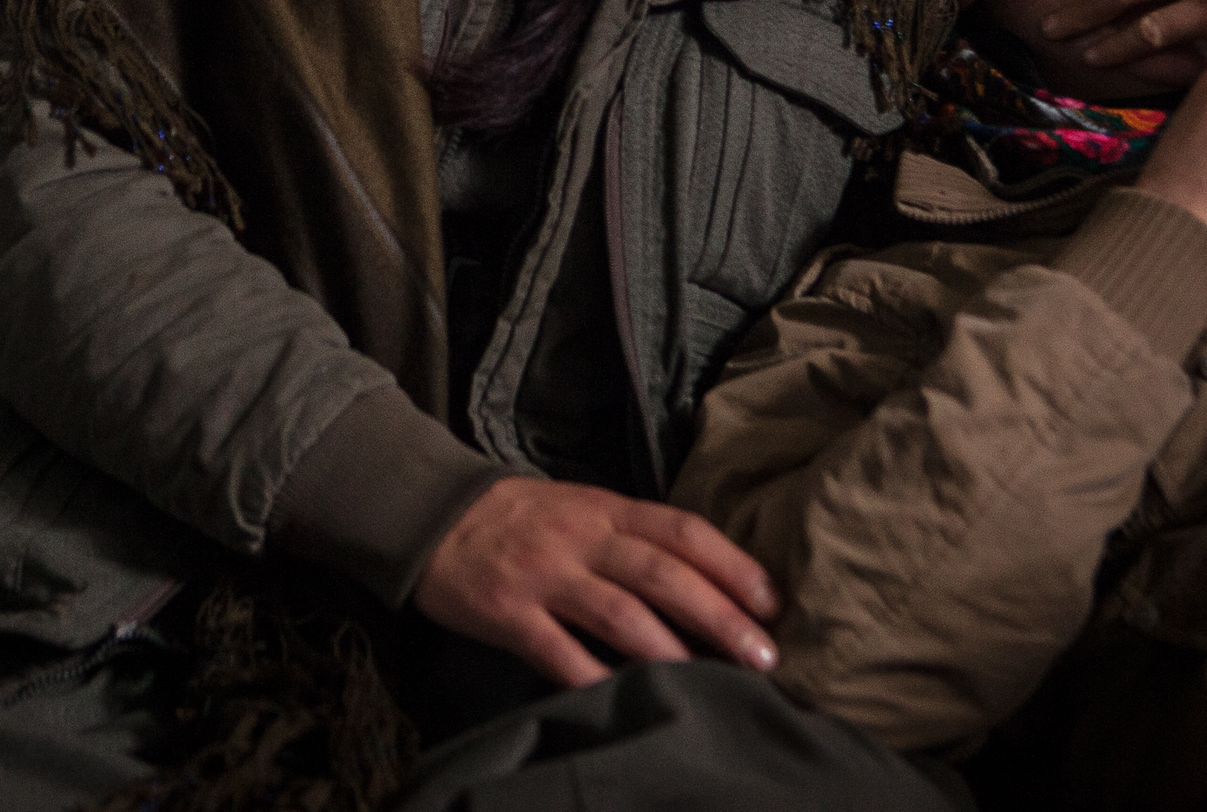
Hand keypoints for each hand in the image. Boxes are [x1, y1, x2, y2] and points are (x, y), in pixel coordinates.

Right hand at [412, 476, 778, 686]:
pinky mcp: (508, 613)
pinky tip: (625, 699)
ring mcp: (544, 575)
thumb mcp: (583, 507)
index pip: (682, 531)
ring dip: (671, 650)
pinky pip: (558, 652)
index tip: (772, 602)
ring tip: (712, 682)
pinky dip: (594, 677)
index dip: (732, 565)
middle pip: (663, 574)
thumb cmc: (523, 517)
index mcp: (606, 509)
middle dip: (720, 616)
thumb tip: (707, 580)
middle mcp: (582, 539)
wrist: (434, 515)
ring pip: (619, 612)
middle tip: (764, 654)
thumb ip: (635, 536)